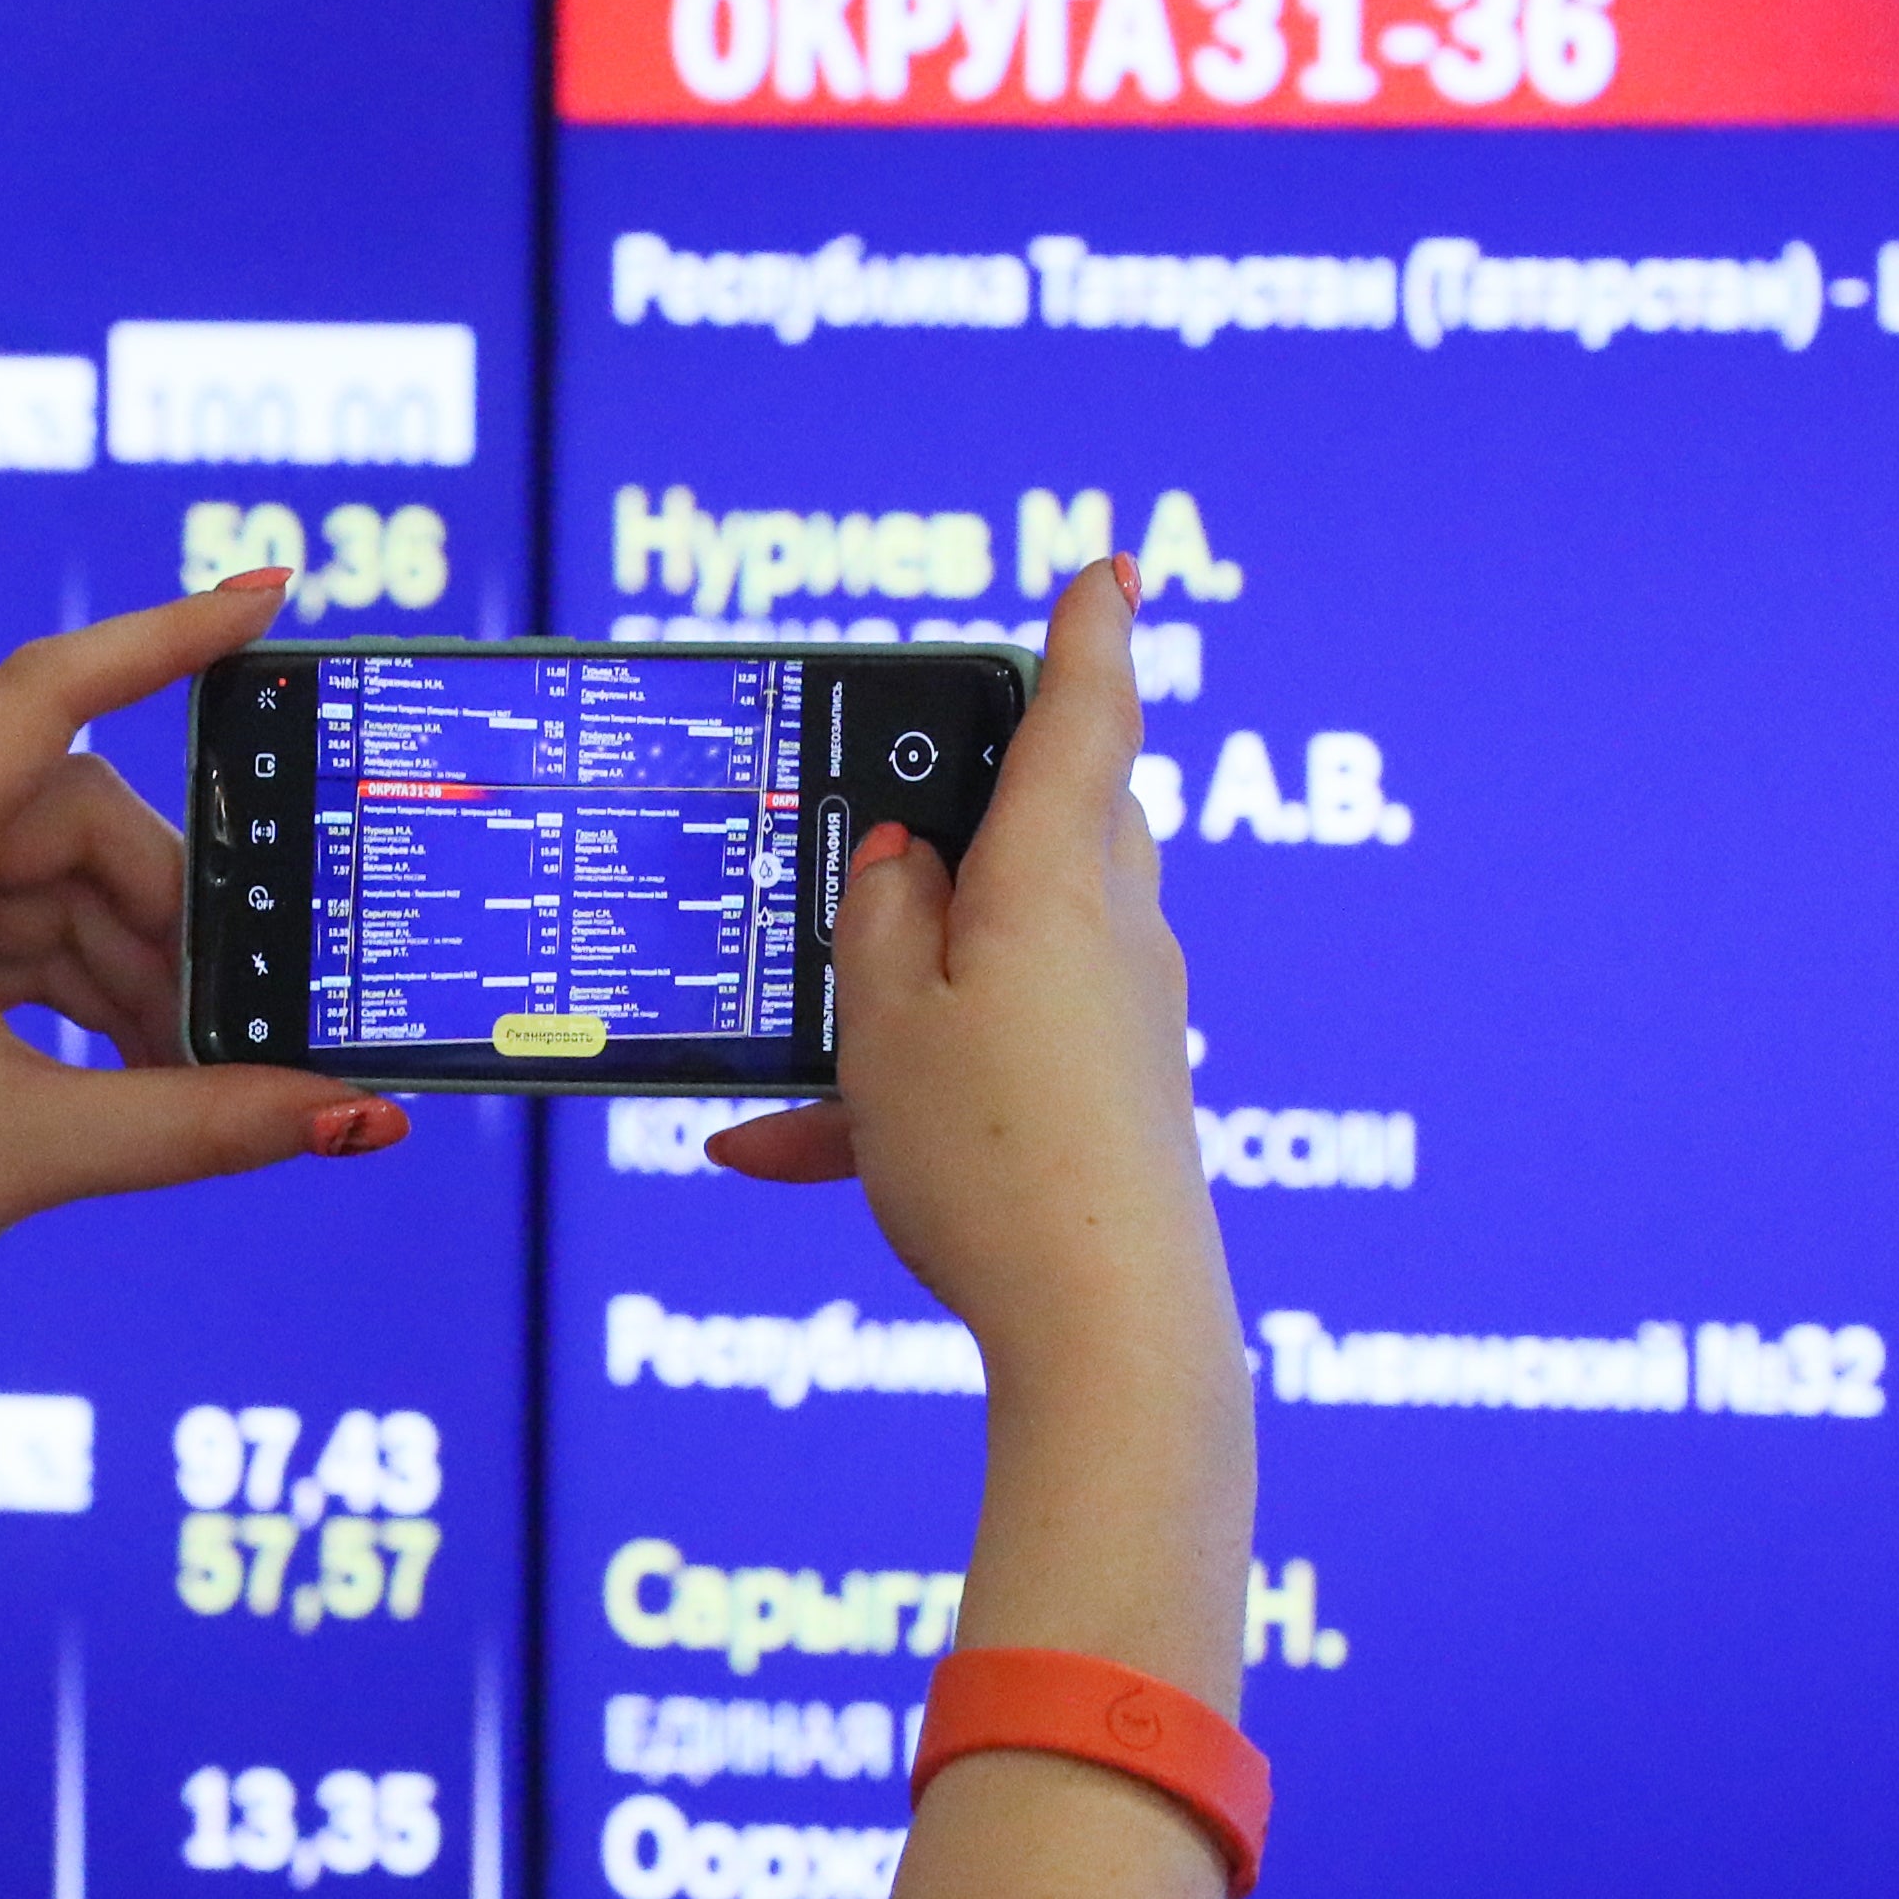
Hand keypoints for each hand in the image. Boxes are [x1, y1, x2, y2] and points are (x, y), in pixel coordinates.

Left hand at [0, 577, 398, 1346]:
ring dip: (134, 974)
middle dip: (172, 917)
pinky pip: (7, 939)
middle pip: (70, 824)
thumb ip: (209, 1118)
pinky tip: (143, 1073)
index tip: (265, 599)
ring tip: (202, 1079)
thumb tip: (363, 1114)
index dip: (163, 640)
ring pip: (48, 892)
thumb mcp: (37, 1150)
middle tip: (254, 1019)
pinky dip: (80, 994)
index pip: (42, 699)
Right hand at [707, 563, 1229, 1381]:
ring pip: (1002, 956)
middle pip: (1059, 824)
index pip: (1084, 717)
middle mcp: (1111, 934)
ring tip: (781, 1080)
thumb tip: (903, 864)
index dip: (1089, 634)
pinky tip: (778, 1155)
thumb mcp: (886, 1024)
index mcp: (1057, 880)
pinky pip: (991, 1061)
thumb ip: (881, 921)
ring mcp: (1121, 1020)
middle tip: (917, 796)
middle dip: (983, 810)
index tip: (1111, 570)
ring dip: (897, 997)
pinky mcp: (1111, 1101)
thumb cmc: (992, 1158)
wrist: (1104, 1329)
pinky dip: (899, 1095)